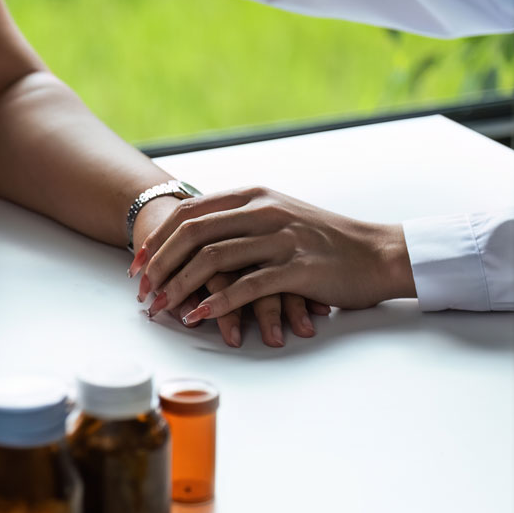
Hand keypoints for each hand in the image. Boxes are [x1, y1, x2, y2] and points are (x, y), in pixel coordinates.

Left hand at [129, 194, 328, 346]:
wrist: (378, 253)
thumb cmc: (323, 240)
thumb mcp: (277, 216)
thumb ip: (238, 220)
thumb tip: (192, 239)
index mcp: (252, 196)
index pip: (189, 213)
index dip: (157, 240)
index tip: (136, 266)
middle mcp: (262, 211)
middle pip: (193, 234)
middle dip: (159, 265)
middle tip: (141, 291)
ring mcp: (279, 238)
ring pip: (213, 260)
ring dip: (179, 286)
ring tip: (160, 307)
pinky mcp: (296, 267)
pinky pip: (246, 286)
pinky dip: (216, 304)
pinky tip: (197, 317)